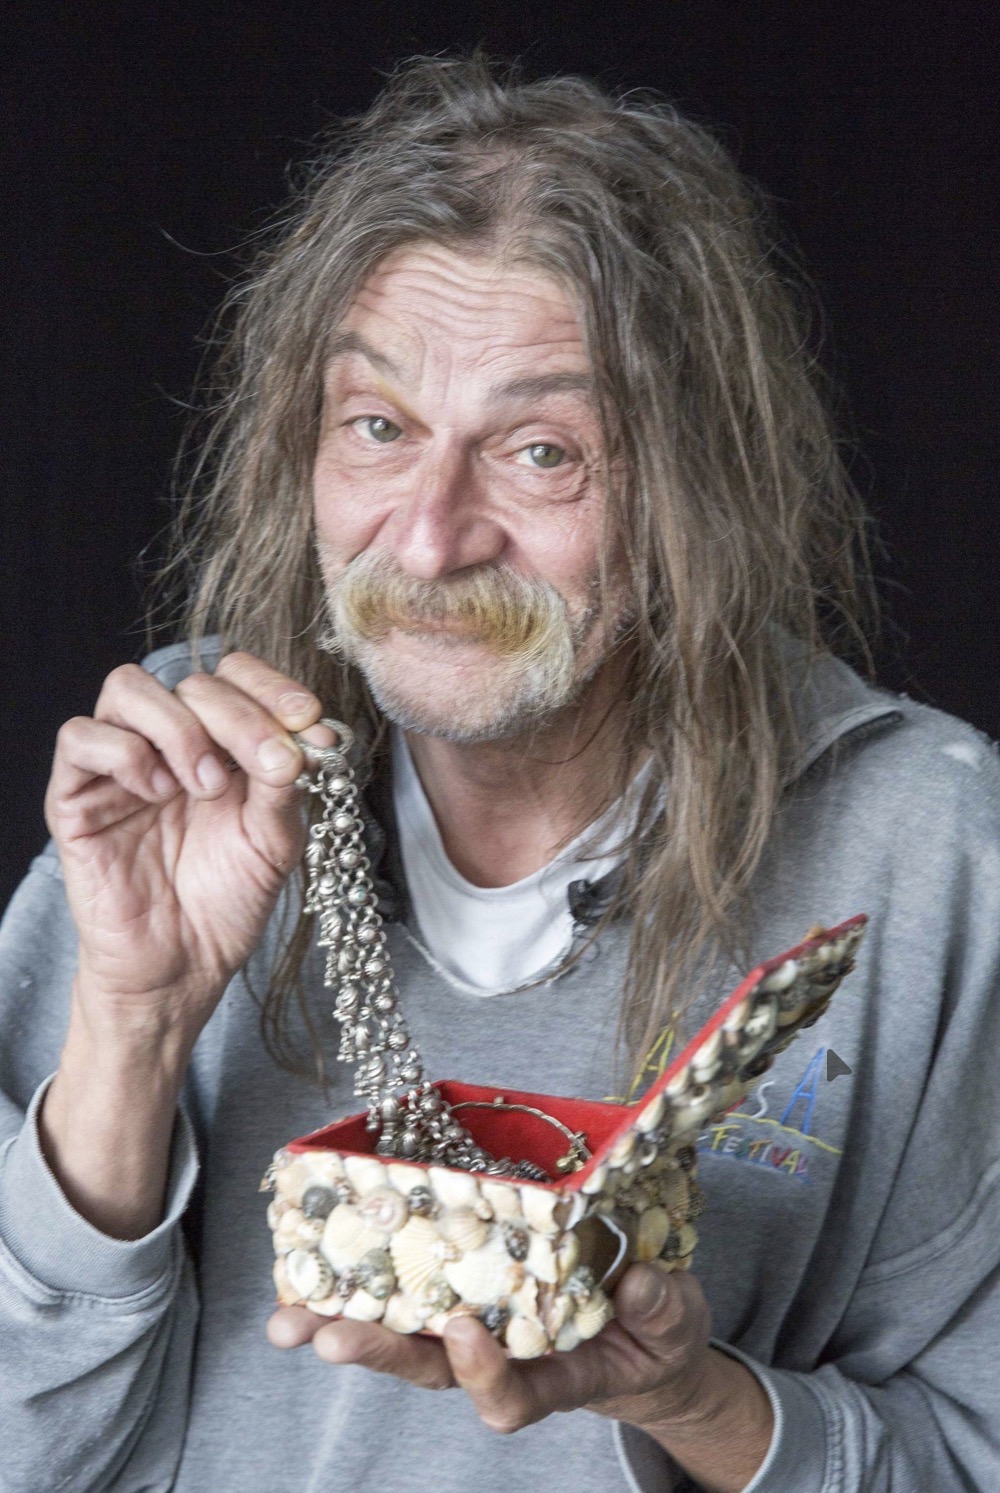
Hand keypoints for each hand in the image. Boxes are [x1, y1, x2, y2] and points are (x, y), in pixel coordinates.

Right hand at [45, 650, 327, 1038]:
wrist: (183, 967)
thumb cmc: (227, 901)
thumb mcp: (275, 839)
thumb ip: (285, 782)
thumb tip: (304, 732)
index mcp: (219, 743)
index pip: (232, 674)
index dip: (268, 684)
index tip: (305, 715)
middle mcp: (167, 744)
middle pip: (190, 679)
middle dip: (237, 716)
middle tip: (262, 765)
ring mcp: (118, 766)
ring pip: (127, 688)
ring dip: (178, 727)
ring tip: (206, 785)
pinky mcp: (75, 797)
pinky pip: (79, 737)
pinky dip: (124, 753)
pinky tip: (157, 792)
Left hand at [270, 1261, 715, 1429]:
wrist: (644, 1335)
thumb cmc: (658, 1335)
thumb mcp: (677, 1325)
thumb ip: (663, 1311)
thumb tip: (639, 1284)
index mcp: (557, 1377)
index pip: (512, 1397)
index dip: (483, 1373)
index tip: (464, 1331)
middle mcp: (505, 1358)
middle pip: (432, 1370)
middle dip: (378, 1353)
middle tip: (324, 1337)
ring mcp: (479, 1326)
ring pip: (406, 1336)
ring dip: (345, 1324)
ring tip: (287, 1319)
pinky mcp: (465, 1289)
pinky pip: (409, 1294)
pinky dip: (362, 1284)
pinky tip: (316, 1266)